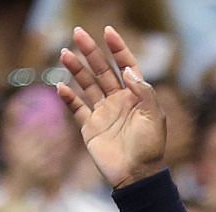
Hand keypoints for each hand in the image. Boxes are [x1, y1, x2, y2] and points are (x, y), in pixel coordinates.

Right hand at [57, 26, 167, 189]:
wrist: (137, 175)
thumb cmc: (150, 147)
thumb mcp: (155, 116)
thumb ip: (144, 91)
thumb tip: (127, 70)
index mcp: (135, 95)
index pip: (125, 65)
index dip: (118, 48)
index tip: (108, 32)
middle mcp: (118, 100)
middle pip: (102, 70)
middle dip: (90, 52)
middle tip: (77, 33)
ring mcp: (103, 113)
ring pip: (87, 85)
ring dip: (76, 69)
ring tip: (64, 53)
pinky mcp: (90, 128)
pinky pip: (77, 108)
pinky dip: (68, 97)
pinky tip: (60, 86)